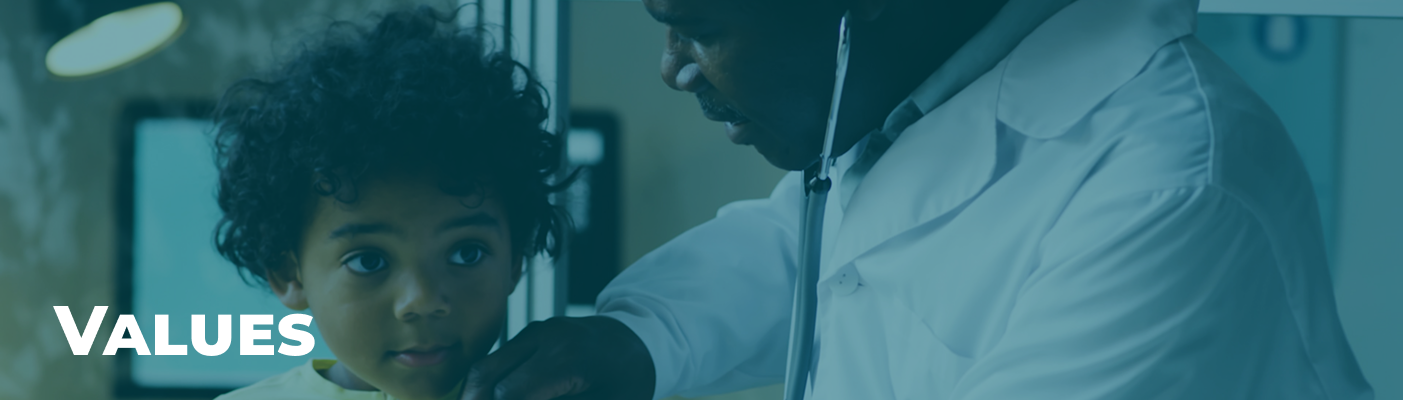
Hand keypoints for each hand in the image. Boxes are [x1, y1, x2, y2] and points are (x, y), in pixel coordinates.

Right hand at [462, 316, 655, 399]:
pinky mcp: (532, 332)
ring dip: (476, 394)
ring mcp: (537, 330)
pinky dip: (489, 383)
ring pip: (487, 365)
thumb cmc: (629, 381)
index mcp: (567, 358)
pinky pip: (500, 359)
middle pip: (486, 374)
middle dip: (474, 400)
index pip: (508, 392)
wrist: (643, 340)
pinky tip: (492, 399)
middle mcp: (546, 337)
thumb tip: (511, 399)